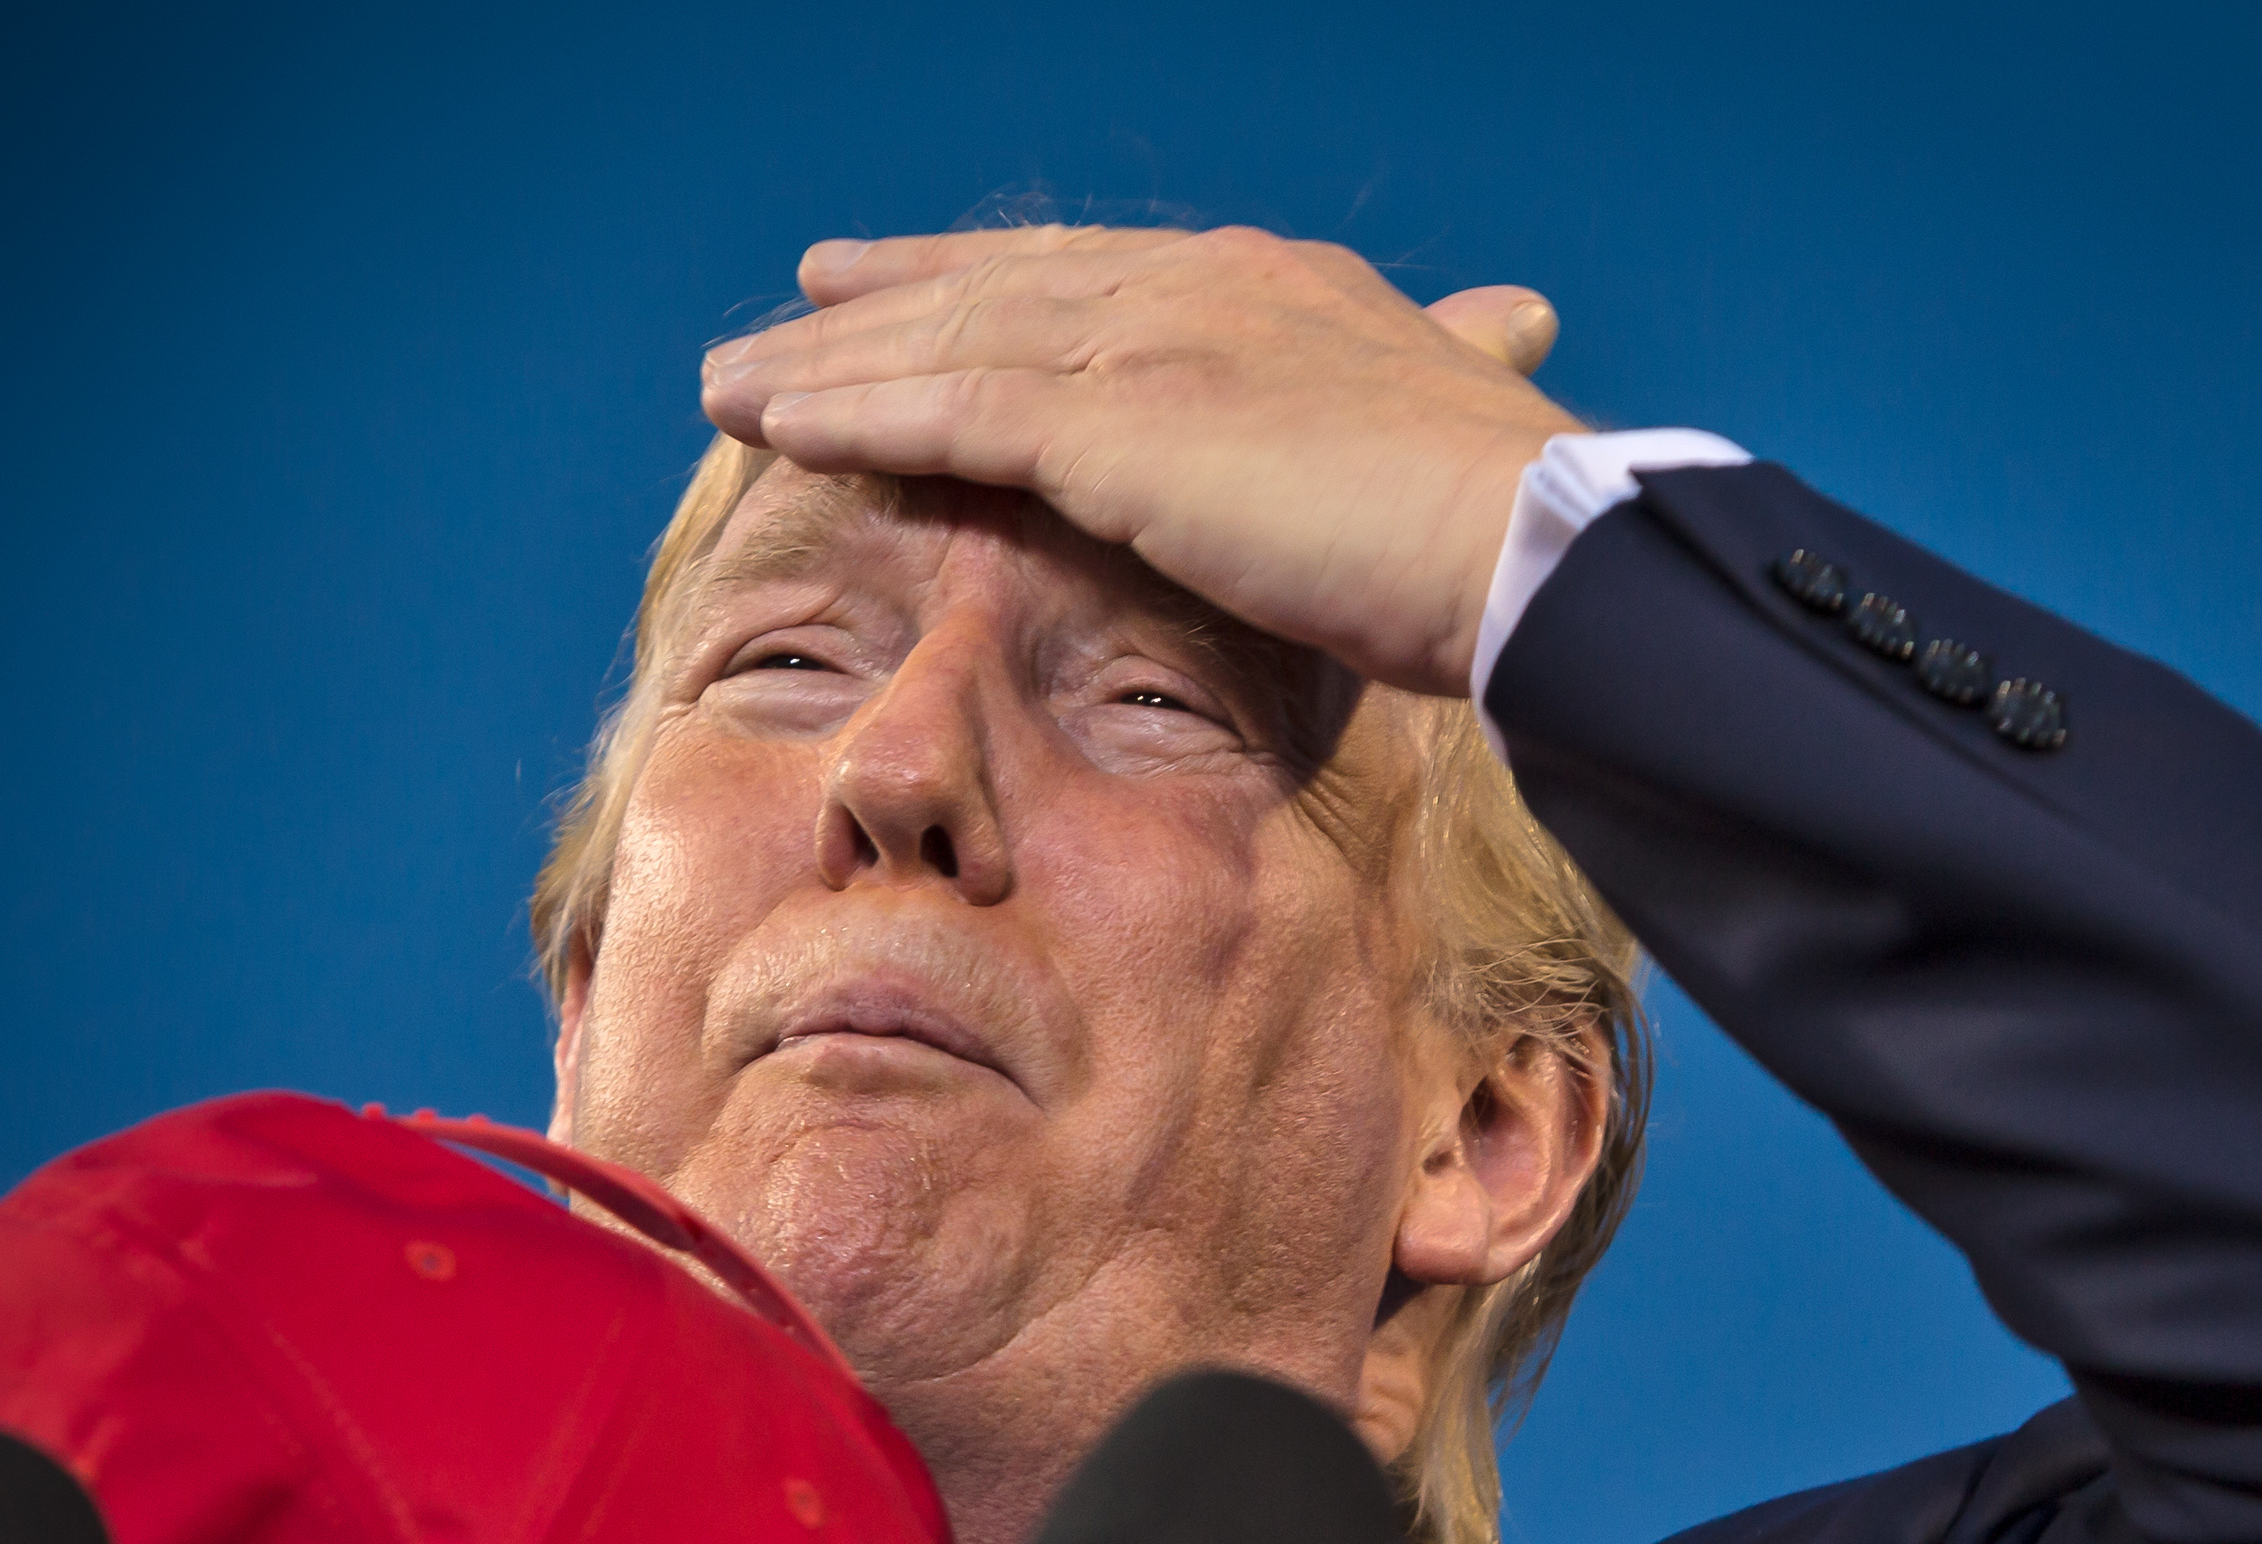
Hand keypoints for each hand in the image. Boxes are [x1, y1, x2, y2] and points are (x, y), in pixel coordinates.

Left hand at [699, 226, 1581, 698]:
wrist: (1531, 549)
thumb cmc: (1505, 542)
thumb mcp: (1436, 461)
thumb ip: (1395, 425)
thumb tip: (1464, 387)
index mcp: (1275, 295)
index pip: (1098, 276)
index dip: (992, 280)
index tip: (906, 287)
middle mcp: (1201, 292)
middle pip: (1003, 289)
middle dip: (885, 304)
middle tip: (785, 317)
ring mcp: (1154, 346)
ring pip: (951, 341)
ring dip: (828, 365)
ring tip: (730, 385)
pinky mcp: (1117, 423)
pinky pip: (948, 408)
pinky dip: (853, 414)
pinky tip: (774, 425)